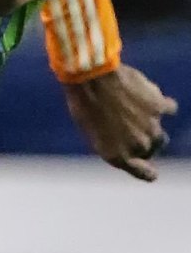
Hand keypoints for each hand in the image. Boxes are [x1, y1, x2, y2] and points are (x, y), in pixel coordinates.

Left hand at [63, 64, 177, 181]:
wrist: (91, 78)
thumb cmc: (83, 104)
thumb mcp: (91, 131)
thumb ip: (113, 142)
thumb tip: (125, 140)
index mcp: (117, 156)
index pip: (146, 174)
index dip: (147, 170)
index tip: (149, 167)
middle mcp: (138, 146)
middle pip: (150, 150)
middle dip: (143, 142)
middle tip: (128, 127)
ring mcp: (151, 127)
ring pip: (160, 134)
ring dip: (151, 126)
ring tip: (136, 112)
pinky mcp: (159, 107)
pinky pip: (169, 109)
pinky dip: (163, 104)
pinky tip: (151, 97)